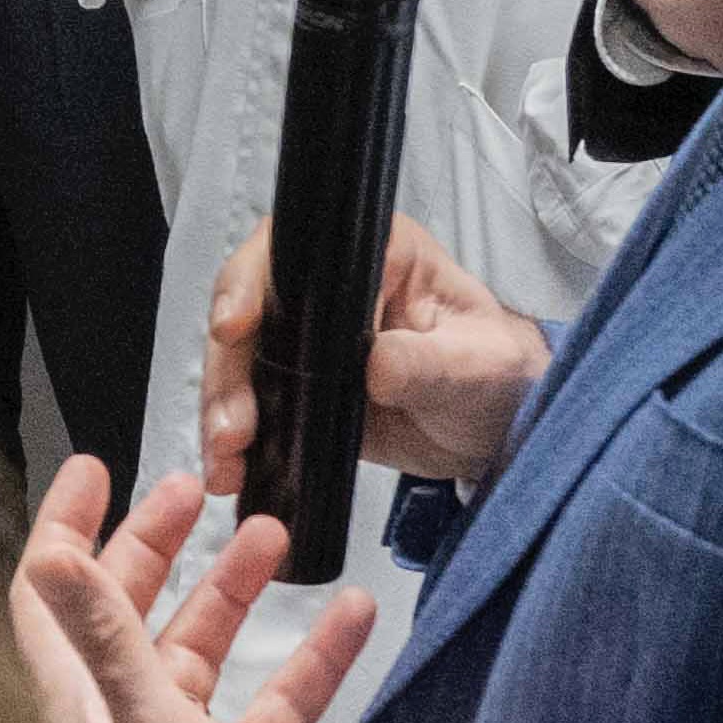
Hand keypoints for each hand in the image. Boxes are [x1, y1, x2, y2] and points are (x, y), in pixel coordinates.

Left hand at [7, 458, 374, 722]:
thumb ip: (104, 634)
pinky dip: (312, 652)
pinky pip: (277, 695)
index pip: (47, 600)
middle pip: (127, 611)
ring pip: (205, 646)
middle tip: (197, 488)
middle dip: (158, 545)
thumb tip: (52, 556)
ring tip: (277, 531)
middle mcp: (121, 721)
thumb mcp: (148, 719)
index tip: (96, 466)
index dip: (63, 530)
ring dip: (235, 588)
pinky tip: (353, 609)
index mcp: (78, 706)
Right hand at [202, 216, 554, 497]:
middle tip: (233, 425)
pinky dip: (236, 439)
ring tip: (228, 457)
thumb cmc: (499, 376)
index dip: (252, 285)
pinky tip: (231, 469)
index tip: (234, 328)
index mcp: (375, 254)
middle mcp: (330, 287)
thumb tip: (376, 366)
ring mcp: (308, 339)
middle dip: (230, 367)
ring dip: (223, 407)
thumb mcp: (478, 367)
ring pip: (240, 360)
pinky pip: (253, 404)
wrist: (499, 431)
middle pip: (250, 309)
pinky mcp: (299, 387)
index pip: (293, 254)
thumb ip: (430, 361)